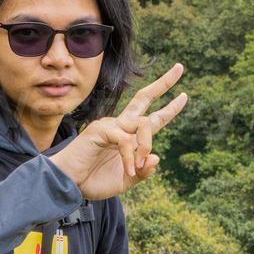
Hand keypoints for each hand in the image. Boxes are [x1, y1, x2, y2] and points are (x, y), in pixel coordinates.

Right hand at [48, 63, 188, 200]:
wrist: (69, 185)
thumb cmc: (93, 181)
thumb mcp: (126, 181)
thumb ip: (142, 172)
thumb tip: (156, 157)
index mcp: (128, 137)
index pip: (151, 118)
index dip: (169, 108)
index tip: (184, 95)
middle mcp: (120, 126)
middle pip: (144, 98)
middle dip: (163, 83)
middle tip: (180, 67)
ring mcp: (110, 125)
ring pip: (143, 124)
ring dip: (146, 145)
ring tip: (138, 167)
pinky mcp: (100, 130)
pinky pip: (126, 140)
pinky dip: (131, 156)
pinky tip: (129, 169)